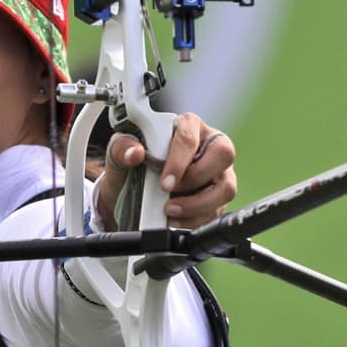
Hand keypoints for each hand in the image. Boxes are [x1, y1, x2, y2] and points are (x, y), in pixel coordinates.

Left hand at [96, 113, 236, 229]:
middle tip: (170, 193)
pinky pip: (217, 210)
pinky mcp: (217, 197)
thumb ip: (122, 147)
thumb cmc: (131, 164)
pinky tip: (176, 220)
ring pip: (226, 187)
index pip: (189, 137)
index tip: (165, 182)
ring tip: (171, 211)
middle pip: (224, 154)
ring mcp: (217, 172)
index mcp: (188, 126)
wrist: (129, 191)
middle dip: (196, 179)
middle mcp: (208, 146)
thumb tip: (134, 152)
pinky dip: (196, 220)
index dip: (179, 161)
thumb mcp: (120, 152)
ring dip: (199, 205)